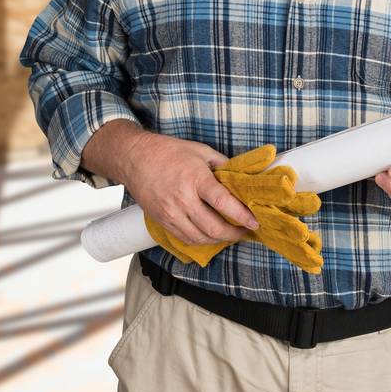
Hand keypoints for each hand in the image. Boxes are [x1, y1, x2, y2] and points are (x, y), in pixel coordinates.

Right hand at [120, 129, 258, 246]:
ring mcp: (170, 213)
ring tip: (232, 235)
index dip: (242, 216)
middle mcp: (182, 199)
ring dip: (219, 240)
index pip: (223, 203)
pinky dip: (201, 240)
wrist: (134, 158)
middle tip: (246, 231)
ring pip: (199, 238)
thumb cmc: (168, 152)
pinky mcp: (161, 220)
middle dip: (234, 233)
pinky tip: (211, 235)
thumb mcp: (201, 151)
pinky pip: (185, 238)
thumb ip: (223, 165)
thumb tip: (241, 177)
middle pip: (213, 227)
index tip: (255, 222)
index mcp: (196, 179)